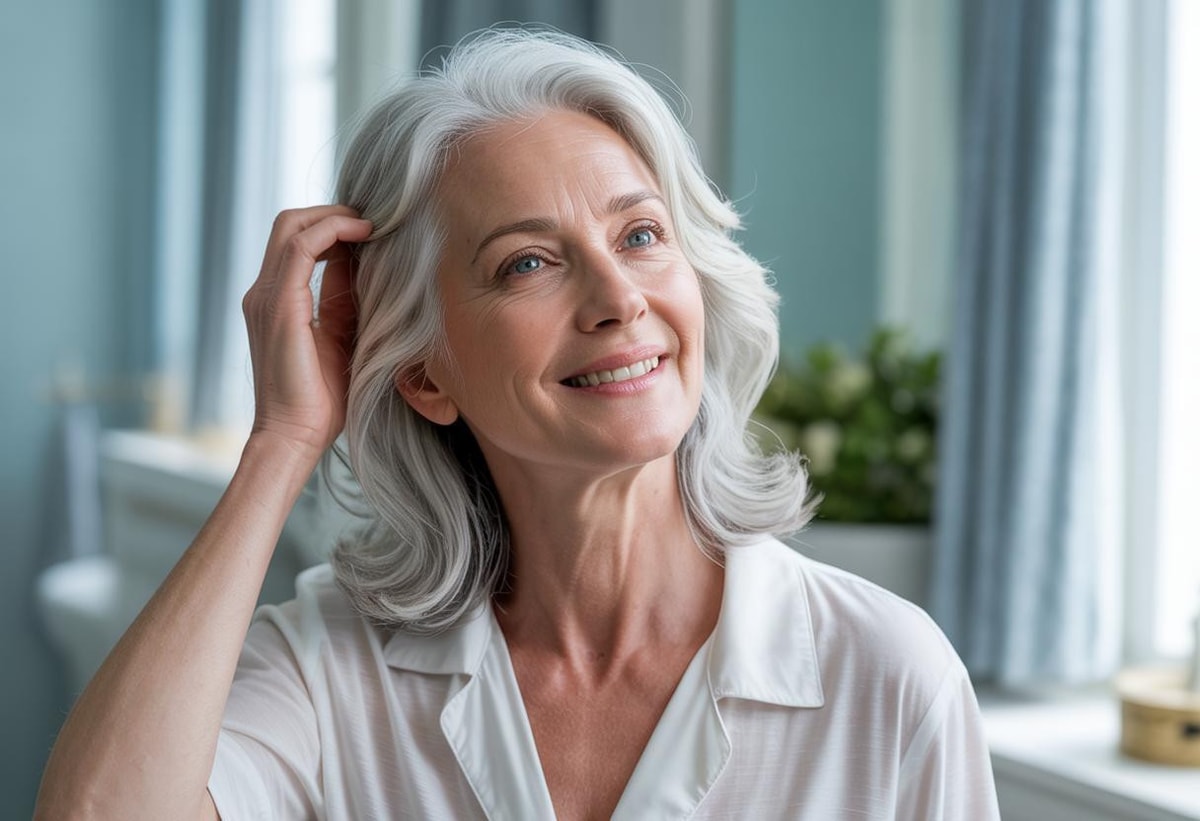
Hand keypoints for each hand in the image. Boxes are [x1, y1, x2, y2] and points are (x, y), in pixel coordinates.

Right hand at [242, 206, 372, 460]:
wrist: (296, 436)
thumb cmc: (322, 400)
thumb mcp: (341, 337)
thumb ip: (344, 302)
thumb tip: (366, 268)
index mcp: (276, 301)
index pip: (299, 241)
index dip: (334, 227)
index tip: (374, 230)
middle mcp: (264, 293)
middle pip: (290, 224)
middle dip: (334, 212)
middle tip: (375, 219)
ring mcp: (266, 297)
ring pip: (293, 226)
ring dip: (335, 216)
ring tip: (373, 223)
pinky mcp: (278, 305)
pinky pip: (300, 247)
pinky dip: (332, 230)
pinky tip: (364, 233)